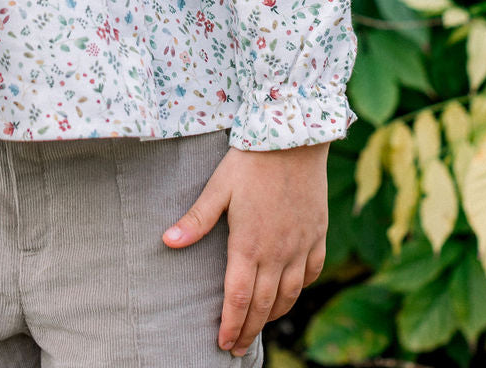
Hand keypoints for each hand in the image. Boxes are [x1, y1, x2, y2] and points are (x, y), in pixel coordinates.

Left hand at [161, 140, 328, 357]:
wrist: (293, 138)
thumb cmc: (250, 160)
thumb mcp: (218, 187)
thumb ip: (196, 219)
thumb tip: (167, 242)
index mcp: (248, 244)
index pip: (237, 298)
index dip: (231, 325)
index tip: (223, 343)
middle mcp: (277, 252)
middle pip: (263, 304)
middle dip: (249, 329)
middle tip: (238, 347)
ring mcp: (301, 245)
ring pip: (290, 294)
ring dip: (274, 315)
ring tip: (260, 325)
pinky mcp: (318, 234)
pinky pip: (312, 272)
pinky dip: (300, 289)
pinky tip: (291, 293)